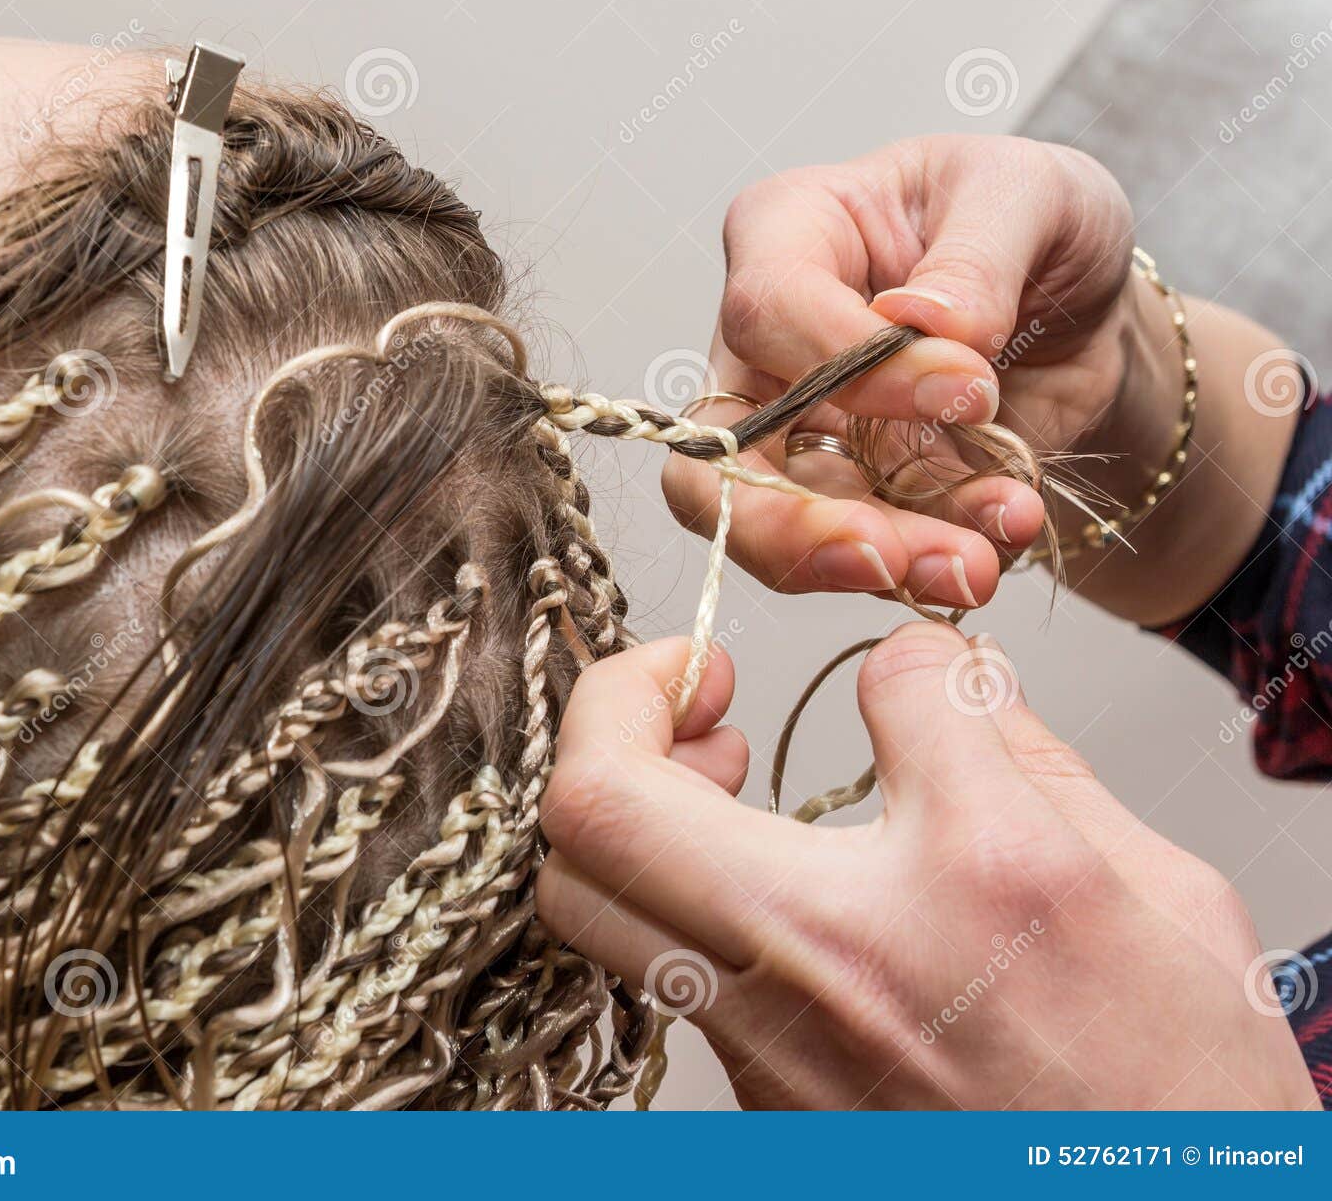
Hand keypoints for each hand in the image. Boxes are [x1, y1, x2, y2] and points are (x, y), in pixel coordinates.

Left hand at [536, 633, 1318, 1108]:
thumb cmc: (1169, 1103)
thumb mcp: (1162, 899)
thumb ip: (1037, 764)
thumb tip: (952, 675)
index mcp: (982, 880)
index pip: (891, 690)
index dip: (903, 653)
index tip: (913, 670)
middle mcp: (838, 963)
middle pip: (596, 809)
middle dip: (616, 707)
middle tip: (697, 687)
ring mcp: (772, 1047)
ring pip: (588, 900)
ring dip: (622, 803)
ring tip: (718, 774)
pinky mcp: (759, 1099)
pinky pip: (653, 969)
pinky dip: (666, 888)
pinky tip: (757, 874)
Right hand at [663, 134, 1135, 607]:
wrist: (1085, 310)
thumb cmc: (1032, 220)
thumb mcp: (1033, 194)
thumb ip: (980, 254)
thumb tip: (928, 323)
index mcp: (784, 234)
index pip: (767, 312)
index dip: (849, 363)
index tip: (970, 387)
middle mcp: (766, 348)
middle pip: (715, 455)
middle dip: (790, 524)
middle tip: (885, 558)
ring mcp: (798, 437)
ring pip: (777, 527)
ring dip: (880, 562)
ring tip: (976, 566)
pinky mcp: (851, 502)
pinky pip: (867, 554)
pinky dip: (932, 563)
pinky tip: (1004, 534)